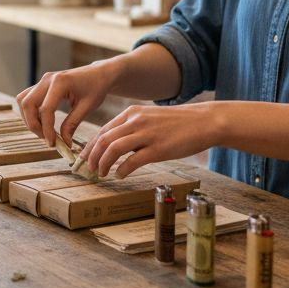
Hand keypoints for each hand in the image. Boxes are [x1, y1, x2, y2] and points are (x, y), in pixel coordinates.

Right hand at [16, 60, 118, 147]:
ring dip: (29, 118)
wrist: (98, 74)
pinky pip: (28, 98)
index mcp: (61, 82)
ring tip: (44, 132)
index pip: (46, 109)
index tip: (53, 143)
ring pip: (23, 101)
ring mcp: (43, 81)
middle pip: (28, 104)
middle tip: (46, 138)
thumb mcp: (87, 107)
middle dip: (33, 125)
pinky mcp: (42, 85)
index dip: (46, 129)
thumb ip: (72, 124)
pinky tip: (42, 123)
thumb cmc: (96, 88)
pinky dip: (30, 112)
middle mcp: (47, 79)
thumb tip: (64, 143)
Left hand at [81, 102, 218, 178]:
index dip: (91, 146)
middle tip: (89, 169)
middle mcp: (136, 121)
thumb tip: (116, 147)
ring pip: (113, 149)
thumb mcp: (150, 118)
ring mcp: (147, 134)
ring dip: (103, 163)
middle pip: (104, 139)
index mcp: (132, 113)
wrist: (203, 121)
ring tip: (101, 173)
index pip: (103, 130)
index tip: (85, 158)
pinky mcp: (158, 148)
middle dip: (92, 156)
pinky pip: (133, 161)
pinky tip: (120, 174)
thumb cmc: (177, 123)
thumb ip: (132, 128)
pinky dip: (122, 169)